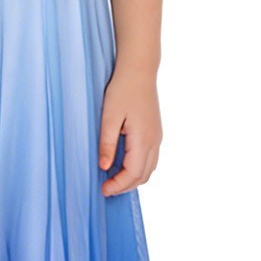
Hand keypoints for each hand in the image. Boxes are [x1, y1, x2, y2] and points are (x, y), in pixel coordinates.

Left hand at [98, 67, 160, 195]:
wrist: (140, 71)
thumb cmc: (122, 89)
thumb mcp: (108, 116)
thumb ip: (106, 143)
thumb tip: (104, 167)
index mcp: (143, 139)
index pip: (133, 173)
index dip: (118, 186)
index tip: (103, 190)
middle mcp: (154, 141)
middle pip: (143, 176)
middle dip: (125, 186)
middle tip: (106, 189)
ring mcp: (157, 137)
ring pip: (149, 169)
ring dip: (133, 179)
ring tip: (114, 180)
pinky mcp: (156, 133)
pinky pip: (151, 159)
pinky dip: (139, 169)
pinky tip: (124, 166)